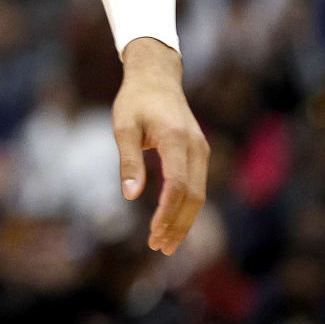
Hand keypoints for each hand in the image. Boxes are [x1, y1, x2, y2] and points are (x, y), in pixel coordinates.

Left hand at [112, 38, 208, 254]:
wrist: (156, 76)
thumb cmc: (135, 100)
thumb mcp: (123, 126)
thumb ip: (128, 161)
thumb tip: (131, 196)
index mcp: (175, 139)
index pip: (178, 185)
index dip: (167, 212)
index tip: (153, 232)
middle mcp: (195, 146)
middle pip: (194, 196)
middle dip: (178, 225)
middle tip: (159, 247)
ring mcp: (201, 150)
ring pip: (199, 194)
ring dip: (184, 220)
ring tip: (165, 242)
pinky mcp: (200, 153)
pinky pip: (197, 185)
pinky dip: (187, 207)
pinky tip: (173, 221)